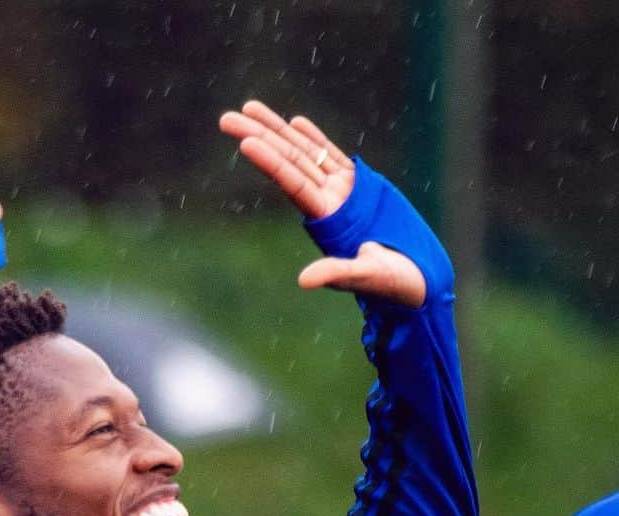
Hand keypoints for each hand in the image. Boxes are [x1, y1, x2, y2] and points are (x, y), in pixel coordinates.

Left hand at [218, 101, 425, 306]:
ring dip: (277, 131)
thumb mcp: (363, 276)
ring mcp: (342, 192)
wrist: (413, 282)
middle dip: (259, 136)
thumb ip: (334, 273)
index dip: (270, 161)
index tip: (244, 141)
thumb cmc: (391, 283)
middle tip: (226, 118)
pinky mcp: (360, 188)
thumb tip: (303, 281)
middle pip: (288, 161)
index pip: (292, 182)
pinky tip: (295, 123)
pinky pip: (332, 157)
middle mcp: (327, 202)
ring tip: (249, 108)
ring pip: (304, 153)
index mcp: (326, 219)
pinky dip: (314, 140)